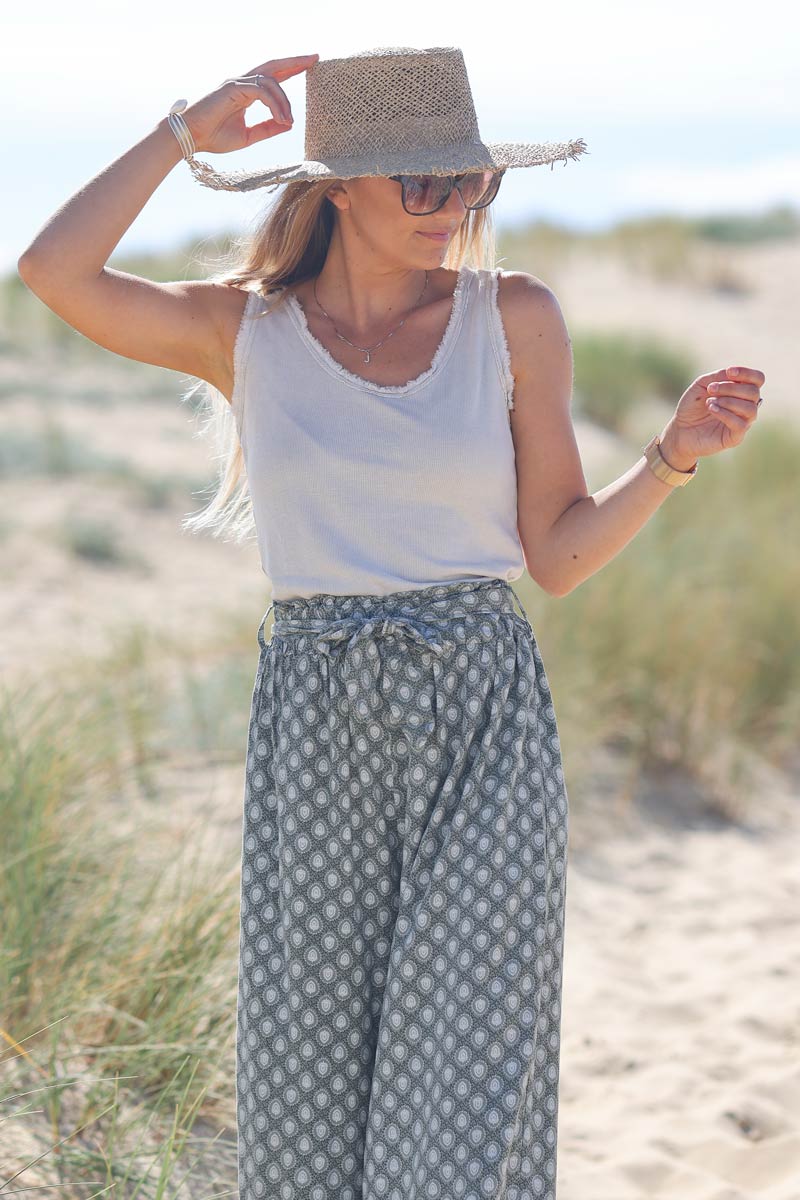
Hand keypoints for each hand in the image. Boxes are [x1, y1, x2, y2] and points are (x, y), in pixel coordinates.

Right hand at [176, 54, 319, 154]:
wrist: (191, 138)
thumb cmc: (214, 137)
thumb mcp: (248, 136)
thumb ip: (267, 129)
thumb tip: (287, 125)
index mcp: (246, 92)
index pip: (272, 77)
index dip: (290, 70)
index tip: (309, 66)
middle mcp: (242, 83)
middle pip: (273, 66)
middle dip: (294, 62)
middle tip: (314, 58)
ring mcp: (237, 83)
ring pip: (270, 82)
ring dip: (284, 101)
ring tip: (289, 120)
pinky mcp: (233, 88)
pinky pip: (261, 91)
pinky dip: (274, 104)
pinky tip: (281, 118)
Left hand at [658, 365, 765, 470]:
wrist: (679, 430)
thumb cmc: (692, 406)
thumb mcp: (702, 385)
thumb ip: (718, 377)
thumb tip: (732, 374)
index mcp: (741, 391)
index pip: (757, 379)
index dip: (747, 373)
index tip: (729, 372)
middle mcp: (746, 406)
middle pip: (753, 392)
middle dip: (731, 388)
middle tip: (711, 389)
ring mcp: (743, 422)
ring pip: (750, 409)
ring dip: (729, 401)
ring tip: (710, 402)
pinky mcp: (735, 437)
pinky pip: (740, 425)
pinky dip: (725, 414)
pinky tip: (712, 409)